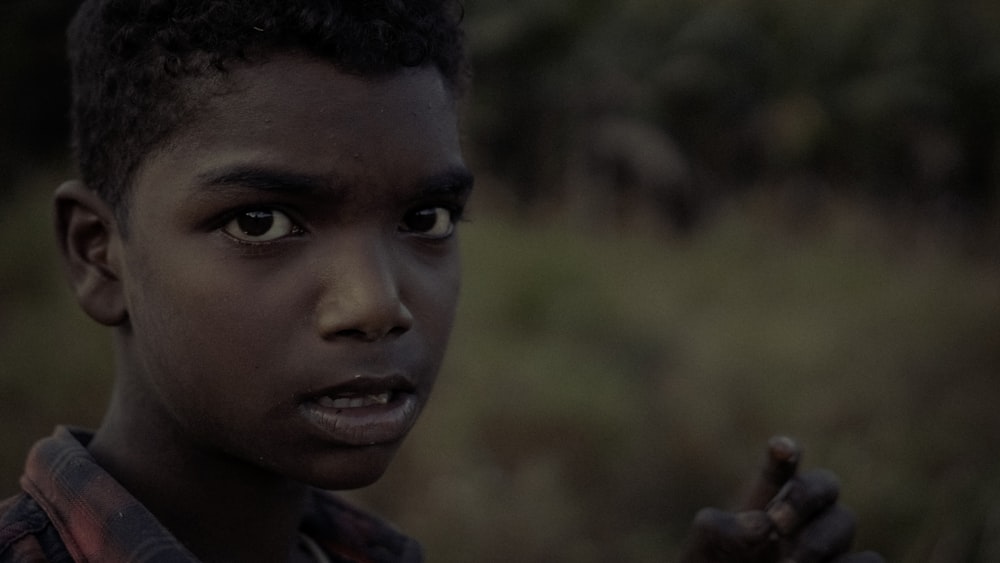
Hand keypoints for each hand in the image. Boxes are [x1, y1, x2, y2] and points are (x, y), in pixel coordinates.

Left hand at [681, 436, 882, 562]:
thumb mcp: (706, 549)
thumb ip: (721, 530)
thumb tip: (760, 525)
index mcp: (766, 498)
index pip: (781, 465)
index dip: (785, 451)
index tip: (781, 448)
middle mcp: (804, 516)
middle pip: (825, 483)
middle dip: (803, 497)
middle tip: (776, 524)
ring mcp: (831, 545)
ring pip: (845, 521)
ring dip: (817, 542)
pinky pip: (870, 560)